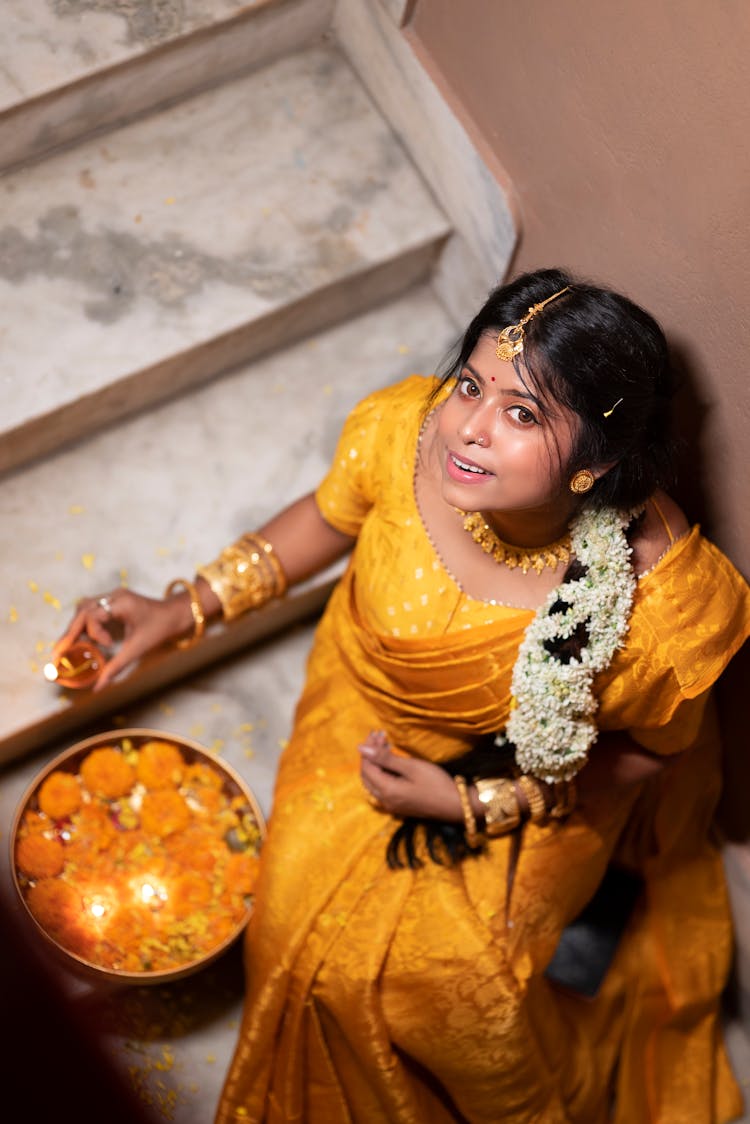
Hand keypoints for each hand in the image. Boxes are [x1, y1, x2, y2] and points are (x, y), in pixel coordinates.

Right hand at [51, 588, 191, 690]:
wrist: (176, 615)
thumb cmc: (160, 629)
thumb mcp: (138, 648)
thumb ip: (116, 666)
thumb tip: (98, 687)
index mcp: (121, 602)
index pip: (93, 613)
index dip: (94, 632)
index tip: (108, 645)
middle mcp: (114, 596)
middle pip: (83, 609)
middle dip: (70, 631)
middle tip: (58, 652)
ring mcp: (113, 597)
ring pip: (84, 609)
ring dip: (75, 627)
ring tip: (66, 647)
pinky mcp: (113, 602)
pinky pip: (92, 611)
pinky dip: (84, 625)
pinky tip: (80, 640)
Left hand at [358, 731, 462, 820]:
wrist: (457, 805)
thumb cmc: (436, 783)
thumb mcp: (411, 767)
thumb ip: (385, 758)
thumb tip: (360, 748)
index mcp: (386, 791)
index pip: (366, 767)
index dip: (368, 749)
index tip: (377, 732)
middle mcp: (384, 800)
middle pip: (366, 775)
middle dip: (370, 755)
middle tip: (380, 736)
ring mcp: (391, 805)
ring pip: (373, 782)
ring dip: (376, 763)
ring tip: (385, 745)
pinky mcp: (399, 805)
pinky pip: (382, 787)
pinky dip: (383, 772)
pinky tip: (392, 762)